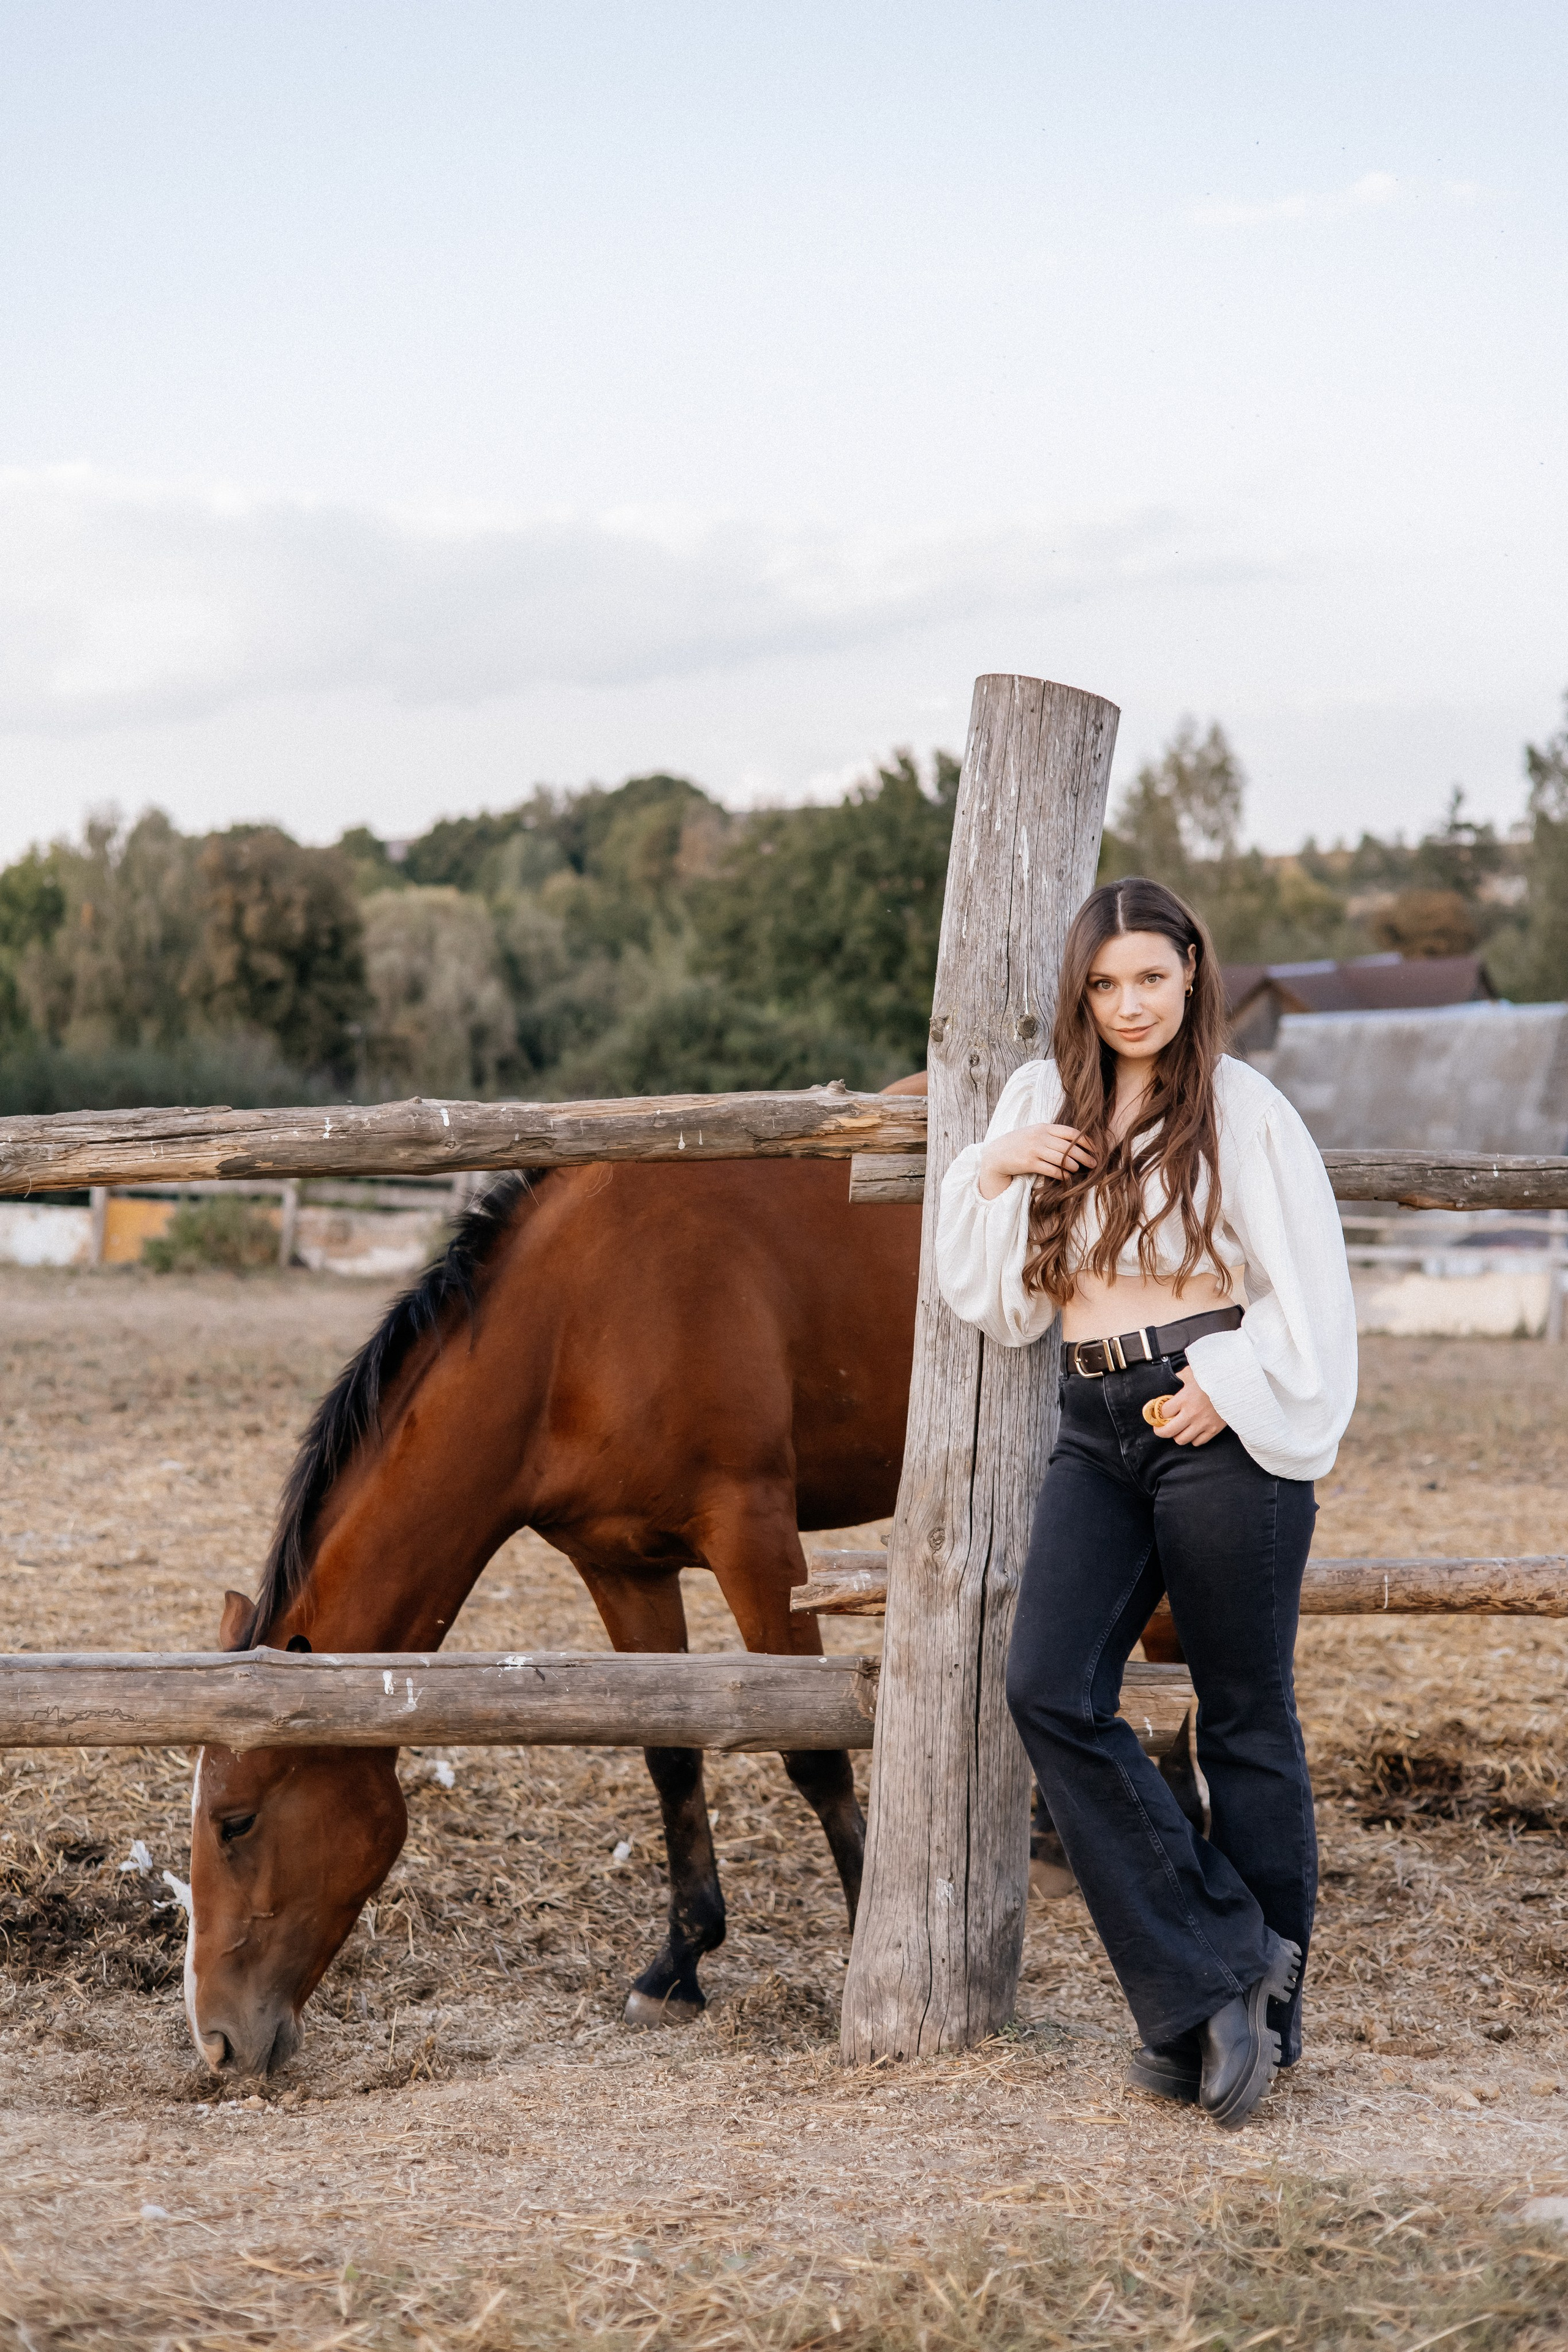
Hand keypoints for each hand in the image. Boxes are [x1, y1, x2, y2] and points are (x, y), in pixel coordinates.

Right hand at [977, 1121, 1095, 1200]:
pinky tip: (1066, 1177)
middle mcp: (1040, 1137)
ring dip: (1073, 1166)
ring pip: (1062, 1158)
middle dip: (1084, 1156)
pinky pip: (1051, 1169)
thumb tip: (1075, 1141)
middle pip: (1069, 1146)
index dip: (1086, 1141)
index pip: (1071, 1132)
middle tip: (1094, 1163)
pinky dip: (1061, 1174)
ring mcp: (1034, 1149)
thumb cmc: (1019, 1144)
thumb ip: (1052, 1134)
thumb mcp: (1034, 1133)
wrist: (996, 1154)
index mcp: (1044, 1127)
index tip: (1096, 1149)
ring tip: (1078, 1169)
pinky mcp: (1029, 1163)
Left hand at [1145, 1366, 1226, 1447]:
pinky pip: (1198, 1442)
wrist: (1237, 1385)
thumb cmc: (1215, 1377)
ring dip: (1177, 1435)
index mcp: (1184, 1398)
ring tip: (1178, 1428)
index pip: (1162, 1412)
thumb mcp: (1195, 1371)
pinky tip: (1193, 1430)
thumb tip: (1175, 1377)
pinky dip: (1193, 1438)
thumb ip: (1182, 1376)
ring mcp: (1203, 1423)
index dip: (1158, 1413)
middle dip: (1160, 1431)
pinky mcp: (1214, 1429)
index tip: (1159, 1412)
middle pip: (1168, 1432)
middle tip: (1160, 1428)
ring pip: (1181, 1440)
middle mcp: (1191, 1414)